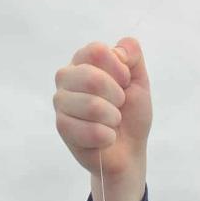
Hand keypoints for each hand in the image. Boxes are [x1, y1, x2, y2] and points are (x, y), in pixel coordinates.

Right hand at [54, 39, 151, 200]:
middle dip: (116, 97)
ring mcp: (61, 102)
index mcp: (83, 60)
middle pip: (92, 78)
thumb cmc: (130, 114)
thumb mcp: (139, 81)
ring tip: (112, 123)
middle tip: (119, 106)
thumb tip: (120, 50)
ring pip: (92, 105)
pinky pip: (90, 130)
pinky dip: (107, 136)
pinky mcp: (62, 127)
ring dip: (113, 118)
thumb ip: (133, 55)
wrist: (128, 150)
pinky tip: (106, 138)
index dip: (119, 70)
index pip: (97, 51)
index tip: (125, 83)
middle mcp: (66, 77)